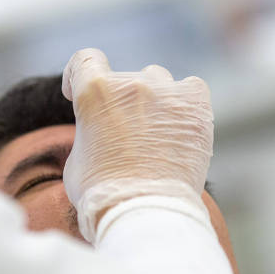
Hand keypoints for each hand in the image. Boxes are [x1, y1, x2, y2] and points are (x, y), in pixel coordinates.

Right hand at [62, 49, 213, 242]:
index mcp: (94, 92)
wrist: (146, 213)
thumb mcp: (76, 158)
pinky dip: (185, 101)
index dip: (77, 75)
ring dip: (153, 99)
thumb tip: (100, 130)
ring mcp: (168, 93)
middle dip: (120, 102)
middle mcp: (132, 84)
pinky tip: (181, 124)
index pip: (84, 60)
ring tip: (154, 133)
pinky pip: (192, 88)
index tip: (78, 94)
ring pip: (158, 80)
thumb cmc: (103, 194)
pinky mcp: (197, 108)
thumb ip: (88, 131)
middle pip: (124, 78)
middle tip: (124, 135)